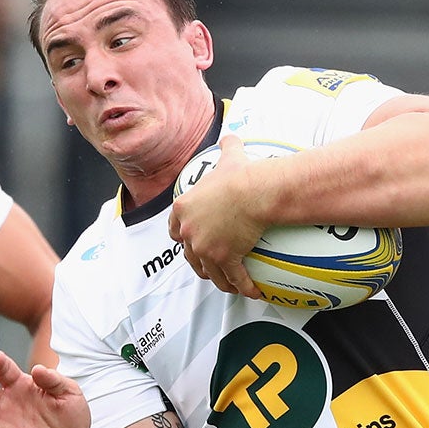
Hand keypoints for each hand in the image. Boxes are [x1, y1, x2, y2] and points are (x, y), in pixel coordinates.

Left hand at [170, 134, 264, 299]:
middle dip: (198, 262)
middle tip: (210, 265)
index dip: (181, 236)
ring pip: (208, 272)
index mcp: (184, 209)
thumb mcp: (229, 157)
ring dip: (218, 280)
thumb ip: (227, 147)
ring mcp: (205, 248)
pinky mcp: (224, 259)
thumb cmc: (241, 175)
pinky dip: (242, 287)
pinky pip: (233, 279)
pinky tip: (252, 292)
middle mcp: (190, 231)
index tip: (187, 241)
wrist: (254, 192)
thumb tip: (231, 135)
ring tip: (229, 284)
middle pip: (189, 254)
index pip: (174, 229)